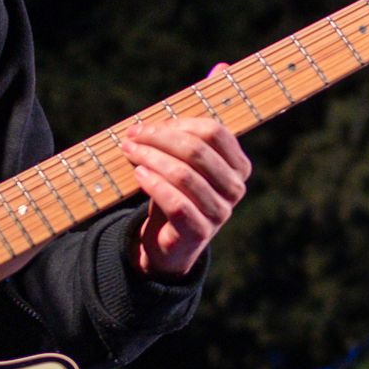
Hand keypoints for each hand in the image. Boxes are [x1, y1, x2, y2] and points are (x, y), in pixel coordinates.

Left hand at [120, 114, 250, 280]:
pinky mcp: (199, 231)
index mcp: (238, 167)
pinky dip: (154, 184)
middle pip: (198, 150)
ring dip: (152, 158)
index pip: (214, 132)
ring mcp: (220, 212)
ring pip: (184, 175)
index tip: (146, 127)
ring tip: (130, 152)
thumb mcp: (185, 167)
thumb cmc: (177, 195)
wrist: (172, 244)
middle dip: (160, 138)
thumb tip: (148, 126)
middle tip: (132, 136)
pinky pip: (176, 202)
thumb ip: (177, 144)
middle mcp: (235, 189)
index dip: (178, 124)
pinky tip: (138, 174)